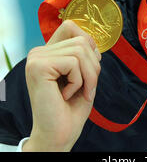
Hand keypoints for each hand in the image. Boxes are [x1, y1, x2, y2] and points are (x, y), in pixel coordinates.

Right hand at [23, 20, 100, 151]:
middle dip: (93, 66)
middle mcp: (39, 52)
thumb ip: (84, 53)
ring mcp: (36, 58)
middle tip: (87, 88)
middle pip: (82, 40)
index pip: (71, 26)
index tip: (88, 69)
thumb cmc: (71, 107)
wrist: (59, 135)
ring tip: (79, 92)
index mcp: (48, 52)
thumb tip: (93, 39)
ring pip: (80, 50)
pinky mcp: (38, 66)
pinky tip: (65, 95)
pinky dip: (79, 81)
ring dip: (89, 76)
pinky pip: (74, 62)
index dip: (88, 44)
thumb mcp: (83, 74)